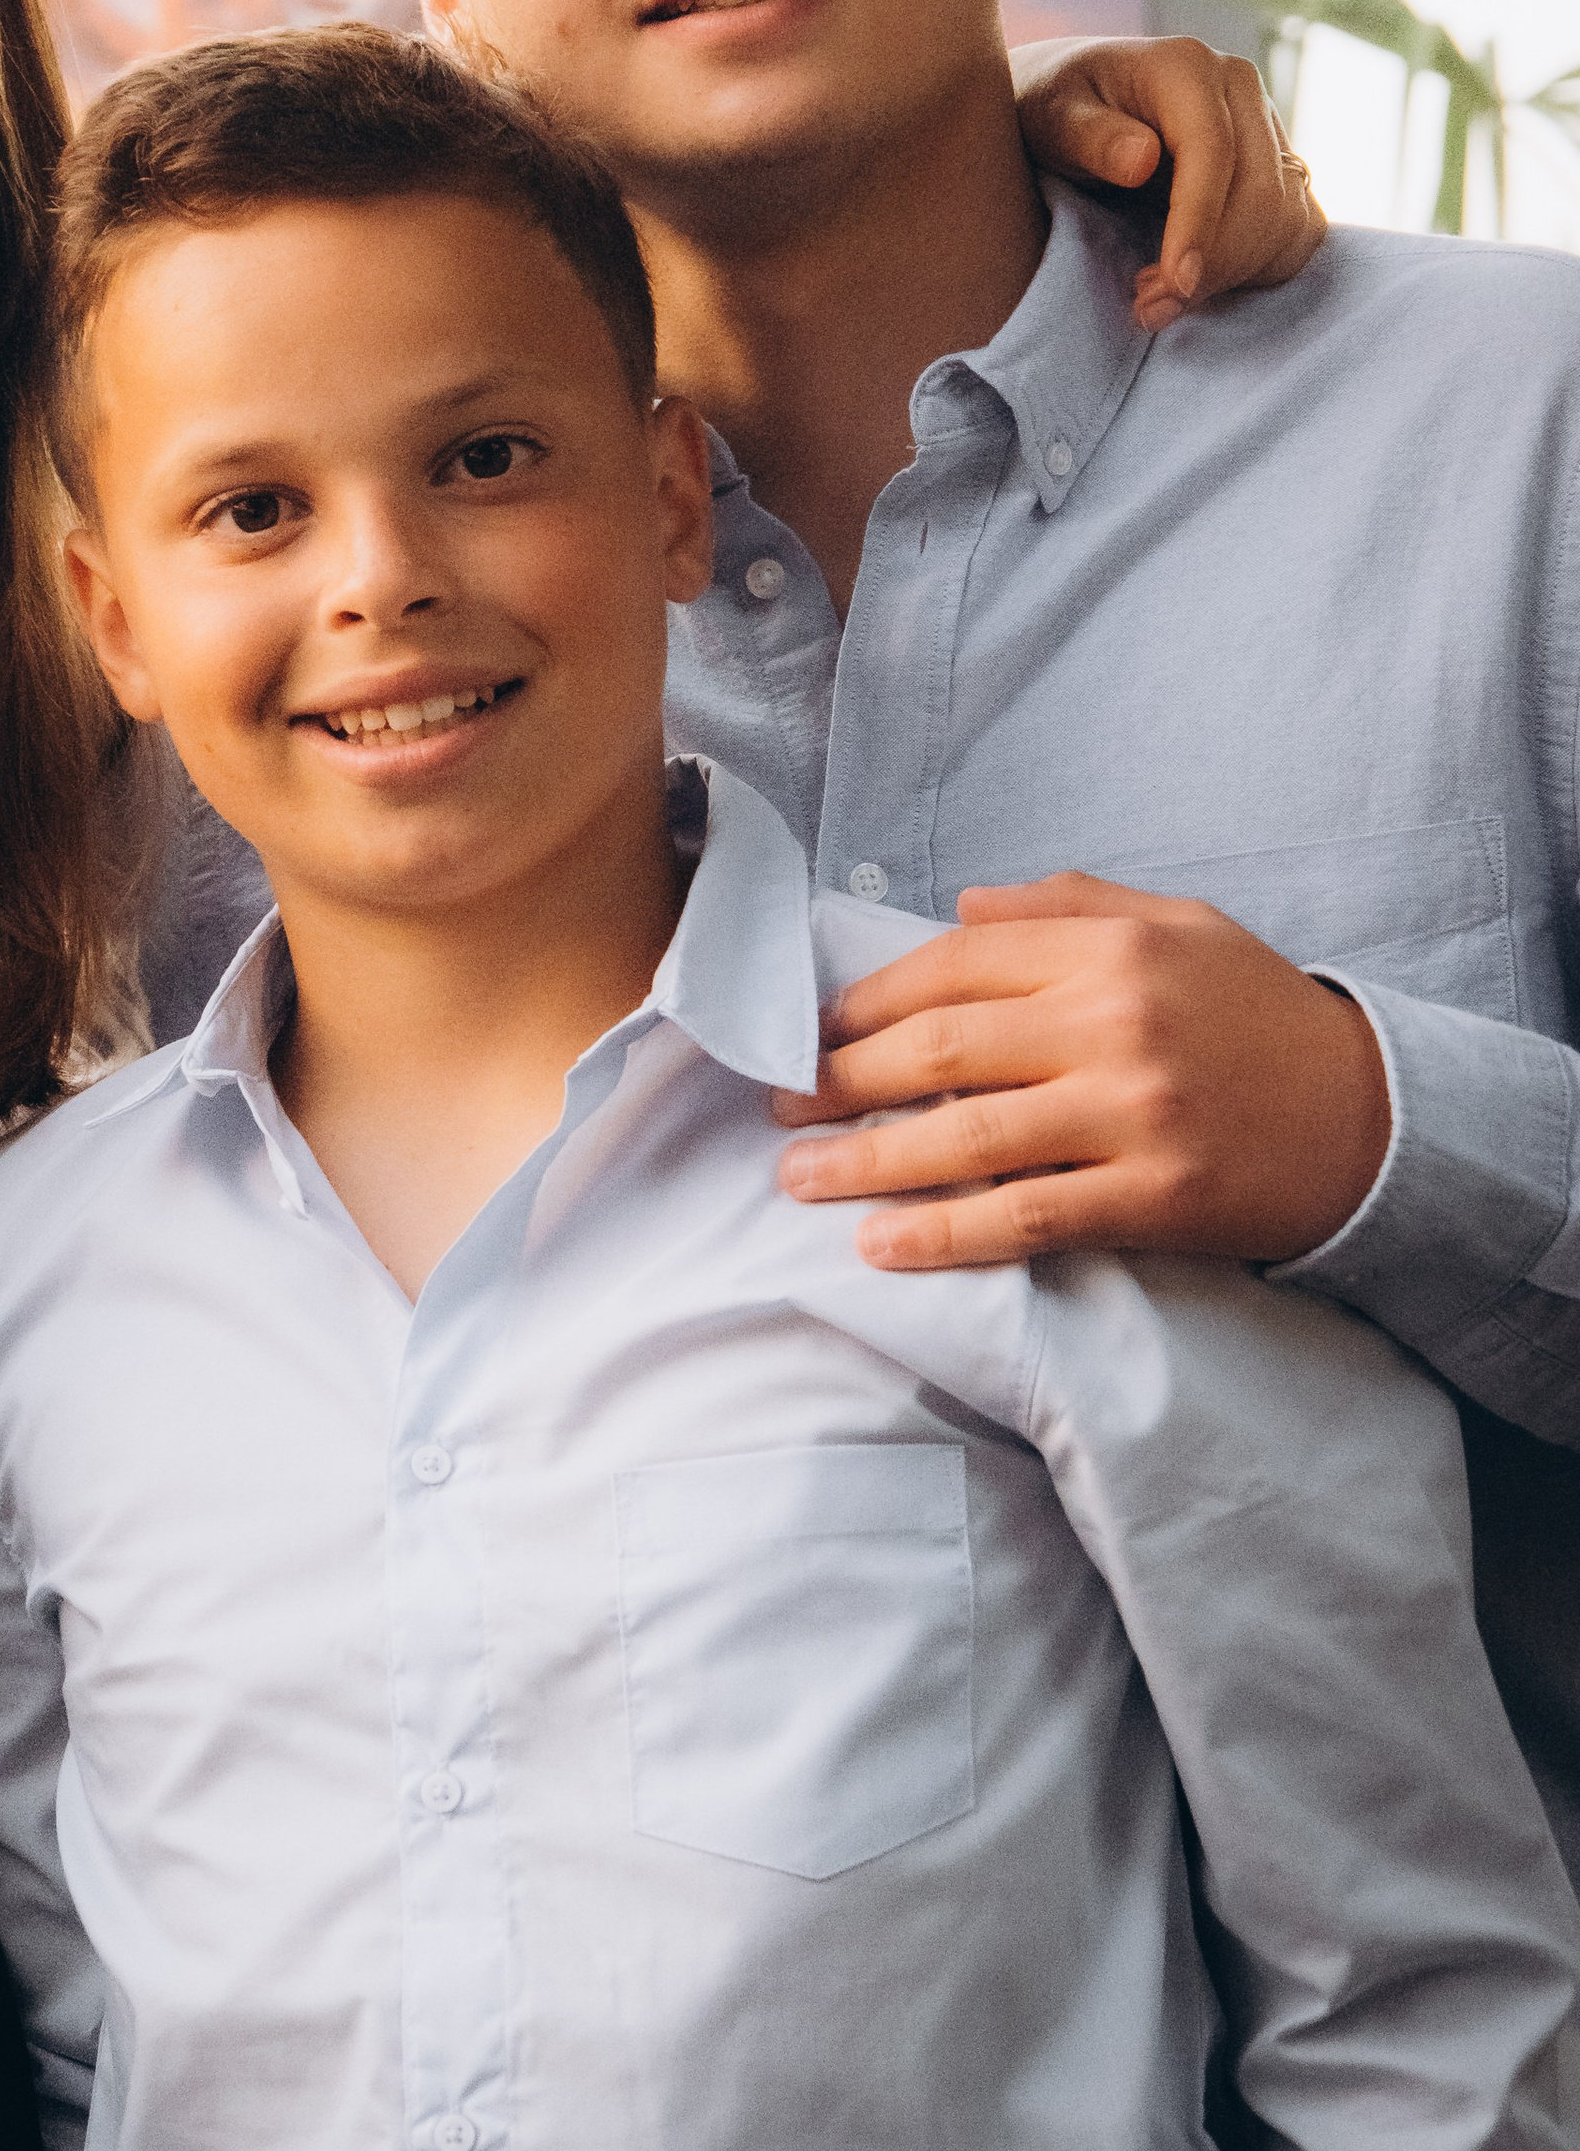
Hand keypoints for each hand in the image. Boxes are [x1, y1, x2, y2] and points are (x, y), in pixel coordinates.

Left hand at [771, 873, 1391, 1269]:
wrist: (1374, 1119)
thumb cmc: (1257, 1015)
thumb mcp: (1177, 926)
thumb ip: (1066, 906)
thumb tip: (961, 908)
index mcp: (1106, 948)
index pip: (950, 967)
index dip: (864, 1002)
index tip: (807, 1031)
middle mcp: (1110, 1023)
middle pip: (937, 1051)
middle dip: (839, 1079)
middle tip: (776, 1103)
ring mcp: (1130, 1114)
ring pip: (965, 1139)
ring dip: (866, 1162)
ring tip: (797, 1176)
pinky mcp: (1151, 1196)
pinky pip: (1026, 1218)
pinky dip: (945, 1235)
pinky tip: (881, 1244)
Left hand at [1008, 36, 1326, 332]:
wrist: (1076, 99)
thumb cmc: (1054, 108)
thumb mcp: (1050, 117)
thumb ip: (1089, 137)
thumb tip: (1141, 160)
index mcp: (1186, 67)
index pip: (1213, 151)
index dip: (1200, 223)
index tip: (1175, 283)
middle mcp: (1239, 88)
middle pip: (1261, 189)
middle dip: (1213, 262)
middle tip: (1149, 308)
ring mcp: (1265, 125)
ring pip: (1286, 215)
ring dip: (1234, 273)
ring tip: (1160, 300)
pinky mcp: (1277, 163)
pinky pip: (1298, 226)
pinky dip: (1259, 268)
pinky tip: (1203, 284)